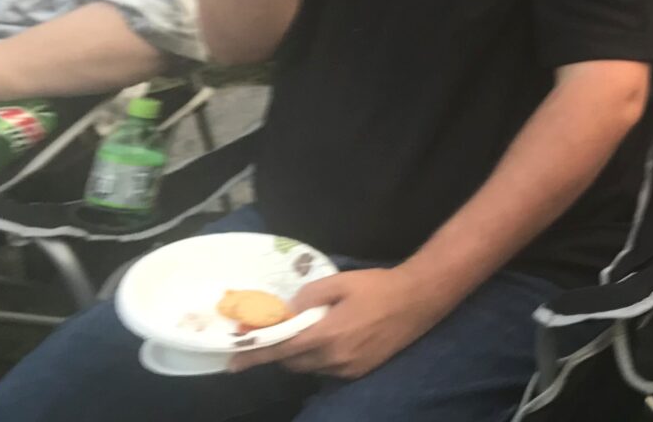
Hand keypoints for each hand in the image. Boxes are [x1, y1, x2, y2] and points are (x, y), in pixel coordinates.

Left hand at [230, 267, 449, 379]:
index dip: (254, 356)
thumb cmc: (379, 286)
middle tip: (284, 331)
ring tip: (316, 331)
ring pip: (311, 367)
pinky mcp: (360, 371)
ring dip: (305, 354)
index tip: (233, 362)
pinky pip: (329, 369)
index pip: (281, 350)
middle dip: (284, 350)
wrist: (419, 299)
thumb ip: (310, 295)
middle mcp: (334, 358)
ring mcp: (348, 368)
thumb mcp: (341, 281)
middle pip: (293, 363)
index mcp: (326, 335)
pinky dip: (323, 357)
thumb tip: (289, 311)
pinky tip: (337, 338)